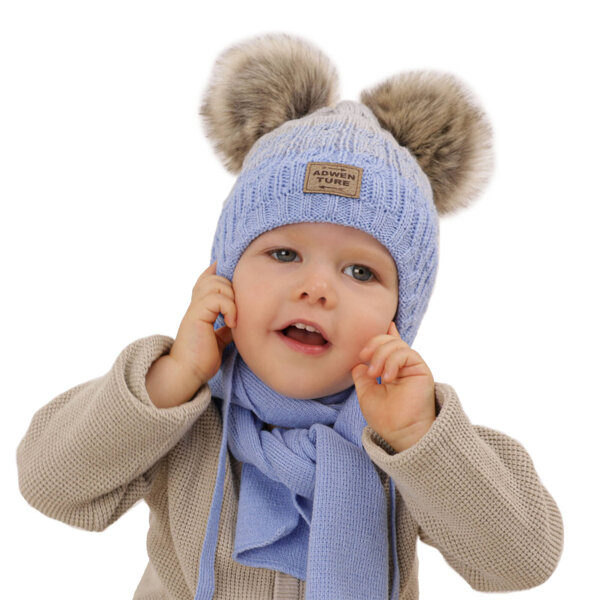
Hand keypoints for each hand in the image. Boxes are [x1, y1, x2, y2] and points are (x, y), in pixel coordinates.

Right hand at [170, 261, 236, 386]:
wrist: (187, 374)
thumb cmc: (201, 359)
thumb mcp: (219, 339)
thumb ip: (226, 326)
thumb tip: (239, 320)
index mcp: (201, 307)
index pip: (208, 278)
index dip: (220, 273)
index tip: (235, 279)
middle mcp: (196, 304)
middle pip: (214, 277)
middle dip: (232, 287)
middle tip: (237, 310)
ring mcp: (195, 308)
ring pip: (215, 283)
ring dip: (231, 297)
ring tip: (234, 317)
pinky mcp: (196, 315)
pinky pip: (216, 299)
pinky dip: (229, 308)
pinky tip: (232, 324)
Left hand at [352, 322, 435, 452]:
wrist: (400, 433)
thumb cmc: (385, 417)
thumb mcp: (366, 392)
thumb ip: (362, 376)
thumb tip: (358, 362)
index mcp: (390, 369)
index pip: (387, 346)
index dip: (379, 336)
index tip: (367, 341)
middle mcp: (402, 366)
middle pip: (388, 340)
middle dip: (373, 345)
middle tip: (363, 357)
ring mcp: (411, 366)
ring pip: (396, 344)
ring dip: (380, 354)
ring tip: (374, 374)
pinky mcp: (420, 369)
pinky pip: (406, 353)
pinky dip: (392, 361)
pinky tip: (387, 377)